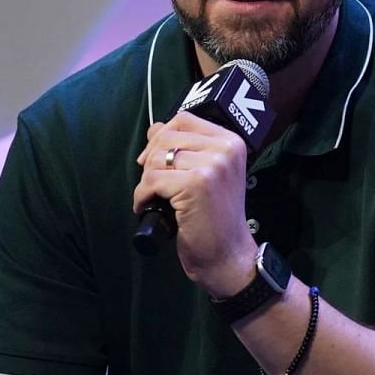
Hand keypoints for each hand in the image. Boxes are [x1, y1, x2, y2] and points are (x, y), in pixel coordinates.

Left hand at [134, 113, 256, 294]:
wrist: (227, 254)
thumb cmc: (215, 217)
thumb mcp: (205, 174)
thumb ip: (184, 148)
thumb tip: (155, 127)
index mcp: (232, 142)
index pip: (184, 119)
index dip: (161, 137)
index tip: (156, 161)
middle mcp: (226, 149)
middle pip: (166, 137)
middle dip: (150, 161)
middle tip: (155, 186)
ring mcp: (213, 165)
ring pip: (156, 158)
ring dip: (146, 181)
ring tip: (155, 198)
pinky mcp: (196, 184)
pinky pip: (151, 180)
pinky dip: (142, 196)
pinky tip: (149, 208)